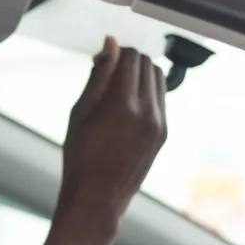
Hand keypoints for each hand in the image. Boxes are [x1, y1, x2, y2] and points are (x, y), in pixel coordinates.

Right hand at [43, 37, 167, 244]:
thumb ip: (98, 76)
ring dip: (140, 75)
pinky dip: (146, 92)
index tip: (99, 62)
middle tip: (106, 74)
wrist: (97, 199)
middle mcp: (147, 112)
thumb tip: (111, 44)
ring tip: (116, 90)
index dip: (114, 53)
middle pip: (147, 64)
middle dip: (128, 61)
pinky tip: (126, 106)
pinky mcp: (164, 133)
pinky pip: (160, 99)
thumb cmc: (80, 157)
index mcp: (122, 105)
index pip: (130, 57)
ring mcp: (159, 123)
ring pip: (158, 78)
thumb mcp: (80, 112)